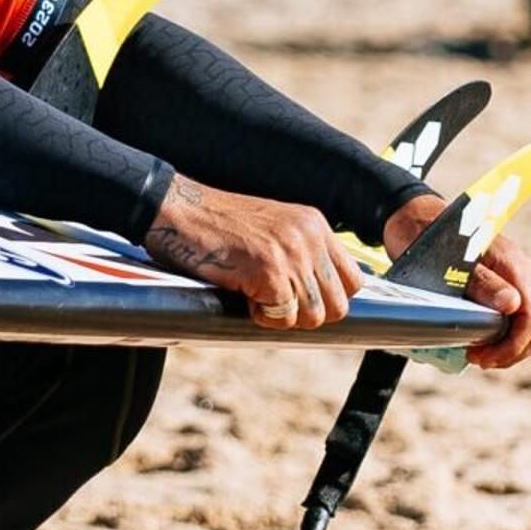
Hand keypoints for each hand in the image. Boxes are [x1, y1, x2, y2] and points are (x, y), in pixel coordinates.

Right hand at [142, 175, 373, 332]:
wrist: (177, 212)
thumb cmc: (216, 228)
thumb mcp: (273, 230)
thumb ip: (301, 255)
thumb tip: (321, 301)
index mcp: (315, 224)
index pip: (353, 281)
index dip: (326, 299)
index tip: (298, 299)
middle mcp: (310, 236)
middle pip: (338, 305)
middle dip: (306, 314)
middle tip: (272, 301)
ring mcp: (291, 253)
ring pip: (313, 316)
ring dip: (282, 316)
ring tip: (254, 294)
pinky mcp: (268, 270)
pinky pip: (282, 317)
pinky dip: (261, 316)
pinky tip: (242, 294)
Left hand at [380, 191, 530, 370]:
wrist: (416, 217)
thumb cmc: (426, 237)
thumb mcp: (448, 262)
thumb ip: (482, 282)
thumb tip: (512, 305)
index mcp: (512, 265)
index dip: (511, 345)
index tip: (479, 357)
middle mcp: (520, 271)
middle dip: (512, 351)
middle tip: (477, 359)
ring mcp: (515, 277)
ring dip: (512, 346)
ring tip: (480, 354)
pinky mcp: (505, 283)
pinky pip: (519, 317)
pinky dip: (507, 336)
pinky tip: (483, 340)